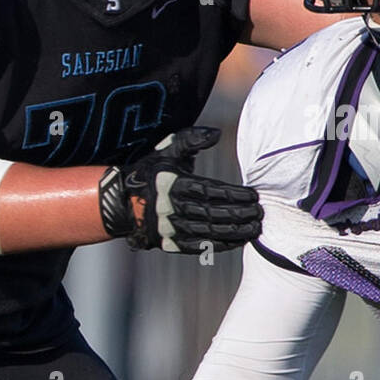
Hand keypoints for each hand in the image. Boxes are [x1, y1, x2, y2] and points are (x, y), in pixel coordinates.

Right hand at [102, 126, 262, 252]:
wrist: (119, 202)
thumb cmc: (148, 171)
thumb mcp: (165, 150)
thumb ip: (191, 140)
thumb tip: (217, 134)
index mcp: (172, 183)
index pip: (209, 190)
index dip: (233, 194)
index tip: (254, 195)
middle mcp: (171, 208)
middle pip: (212, 213)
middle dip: (239, 214)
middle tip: (260, 213)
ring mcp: (169, 228)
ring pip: (208, 231)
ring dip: (234, 232)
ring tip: (255, 229)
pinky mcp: (168, 243)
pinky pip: (198, 246)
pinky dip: (219, 245)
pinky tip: (237, 242)